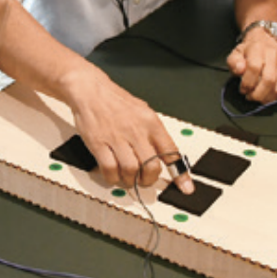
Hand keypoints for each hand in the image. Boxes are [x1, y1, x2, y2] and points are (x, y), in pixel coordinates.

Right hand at [64, 66, 193, 193]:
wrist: (91, 90)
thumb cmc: (116, 101)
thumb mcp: (144, 112)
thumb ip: (154, 134)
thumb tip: (164, 155)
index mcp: (151, 123)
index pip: (171, 152)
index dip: (180, 174)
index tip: (185, 187)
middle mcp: (136, 131)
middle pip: (151, 167)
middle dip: (149, 179)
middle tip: (144, 179)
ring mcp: (117, 138)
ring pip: (131, 171)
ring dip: (130, 180)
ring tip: (128, 177)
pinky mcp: (99, 144)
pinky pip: (109, 169)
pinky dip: (113, 178)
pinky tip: (113, 174)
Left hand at [227, 28, 276, 101]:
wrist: (263, 40)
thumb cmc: (247, 51)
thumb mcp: (235, 54)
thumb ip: (234, 62)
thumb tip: (240, 71)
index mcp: (257, 48)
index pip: (254, 68)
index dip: (248, 82)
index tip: (243, 90)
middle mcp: (273, 54)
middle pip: (269, 79)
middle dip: (258, 94)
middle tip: (251, 97)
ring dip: (269, 97)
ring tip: (260, 98)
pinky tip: (269, 94)